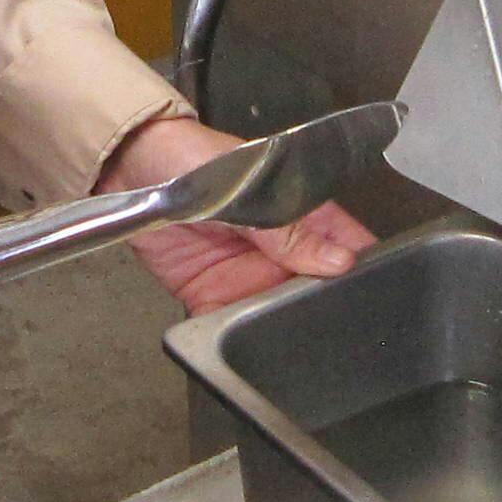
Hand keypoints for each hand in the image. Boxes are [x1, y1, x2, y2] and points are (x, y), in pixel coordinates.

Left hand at [98, 114, 374, 316]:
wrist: (128, 165)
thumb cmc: (193, 157)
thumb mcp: (247, 189)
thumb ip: (287, 230)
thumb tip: (337, 261)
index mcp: (303, 216)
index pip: (348, 249)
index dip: (363, 275)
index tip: (372, 303)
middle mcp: (282, 252)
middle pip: (316, 293)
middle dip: (320, 315)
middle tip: (325, 335)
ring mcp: (248, 276)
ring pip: (275, 316)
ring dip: (276, 330)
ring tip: (280, 343)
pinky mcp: (211, 295)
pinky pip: (226, 324)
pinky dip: (227, 337)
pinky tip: (231, 342)